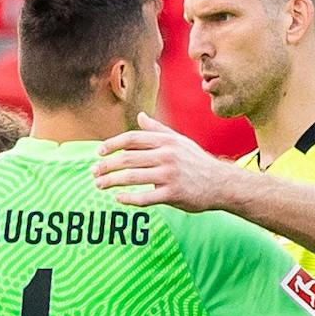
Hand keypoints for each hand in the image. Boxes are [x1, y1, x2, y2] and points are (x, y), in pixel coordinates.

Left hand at [93, 114, 232, 212]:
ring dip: (111, 182)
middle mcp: (166, 155)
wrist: (221, 183)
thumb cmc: (197, 162)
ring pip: (132, 178)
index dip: (112, 144)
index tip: (98, 152)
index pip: (132, 139)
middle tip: (94, 173)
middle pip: (127, 159)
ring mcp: (169, 175)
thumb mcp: (179, 141)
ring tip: (99, 186)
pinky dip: (129, 199)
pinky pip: (145, 197)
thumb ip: (158, 130)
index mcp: (166, 141)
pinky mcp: (173, 194)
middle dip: (106, 166)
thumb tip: (139, 116)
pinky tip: (118, 199)